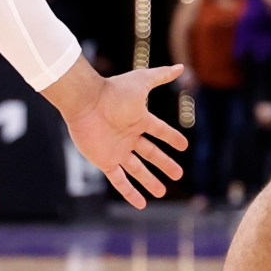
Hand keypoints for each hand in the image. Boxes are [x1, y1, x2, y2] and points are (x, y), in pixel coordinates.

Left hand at [52, 62, 188, 207]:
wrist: (86, 102)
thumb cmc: (113, 91)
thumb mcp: (142, 82)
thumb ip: (161, 76)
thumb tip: (181, 67)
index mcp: (138, 120)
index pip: (159, 131)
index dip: (171, 138)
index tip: (184, 146)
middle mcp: (129, 136)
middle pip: (151, 154)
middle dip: (164, 164)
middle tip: (178, 174)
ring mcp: (117, 150)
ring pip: (137, 170)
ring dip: (150, 181)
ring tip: (162, 192)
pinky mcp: (105, 161)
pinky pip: (119, 180)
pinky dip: (130, 192)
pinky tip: (141, 203)